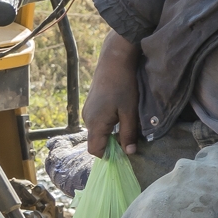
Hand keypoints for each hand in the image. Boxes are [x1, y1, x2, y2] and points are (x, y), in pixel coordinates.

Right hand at [82, 32, 141, 154]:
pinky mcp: (91, 105)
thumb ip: (128, 134)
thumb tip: (129, 153)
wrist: (114, 61)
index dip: (108, 155)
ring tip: (127, 125)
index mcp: (95, 123)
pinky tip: (121, 115)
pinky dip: (109, 124)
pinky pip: (98, 121)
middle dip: (112, 144)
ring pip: (98, 131)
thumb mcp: (129, 112)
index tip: (124, 155)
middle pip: (97, 141)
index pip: (95, 150)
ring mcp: (88, 111)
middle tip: (130, 141)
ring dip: (112, 133)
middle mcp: (87, 119)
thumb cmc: (123, 86)